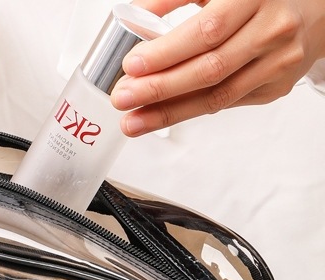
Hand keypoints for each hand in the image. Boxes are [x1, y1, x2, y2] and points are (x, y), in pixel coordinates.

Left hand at [112, 0, 324, 134]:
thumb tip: (135, 15)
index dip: (166, 52)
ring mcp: (278, 62)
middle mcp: (272, 29)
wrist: (318, 6)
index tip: (131, 66)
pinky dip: (190, 111)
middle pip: (209, 69)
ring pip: (216, 96)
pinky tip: (161, 116)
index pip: (206, 31)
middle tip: (122, 98)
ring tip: (133, 120)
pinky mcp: (275, 86)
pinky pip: (225, 104)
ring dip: (168, 112)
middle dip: (159, 89)